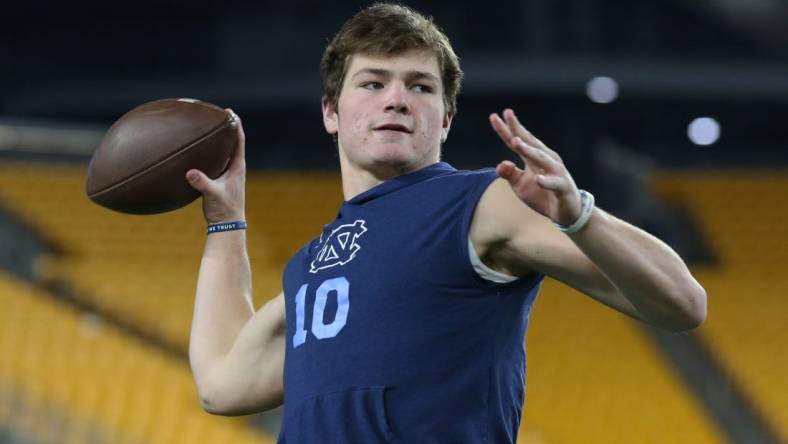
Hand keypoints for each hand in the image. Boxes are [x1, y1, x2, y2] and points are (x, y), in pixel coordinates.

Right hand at [186, 109, 245, 223]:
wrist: (227, 227)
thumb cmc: (223, 210)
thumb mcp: (212, 195)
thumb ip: (202, 183)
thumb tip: (190, 173)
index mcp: (237, 167)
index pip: (238, 141)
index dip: (235, 125)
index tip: (230, 112)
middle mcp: (235, 168)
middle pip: (233, 142)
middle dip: (226, 128)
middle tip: (217, 114)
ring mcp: (229, 174)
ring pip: (225, 152)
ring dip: (219, 140)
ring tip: (209, 127)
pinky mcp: (221, 181)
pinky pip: (217, 161)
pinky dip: (211, 152)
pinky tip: (201, 150)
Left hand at [489, 109, 580, 225]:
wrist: (567, 210)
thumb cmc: (542, 194)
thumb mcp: (520, 185)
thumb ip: (509, 174)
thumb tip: (500, 164)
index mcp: (534, 157)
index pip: (517, 140)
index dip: (506, 129)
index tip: (494, 116)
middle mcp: (546, 159)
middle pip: (530, 142)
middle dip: (518, 130)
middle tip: (507, 115)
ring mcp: (556, 172)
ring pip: (541, 159)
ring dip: (528, 150)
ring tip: (515, 142)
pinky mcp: (562, 187)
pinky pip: (554, 184)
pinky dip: (546, 181)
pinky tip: (537, 179)